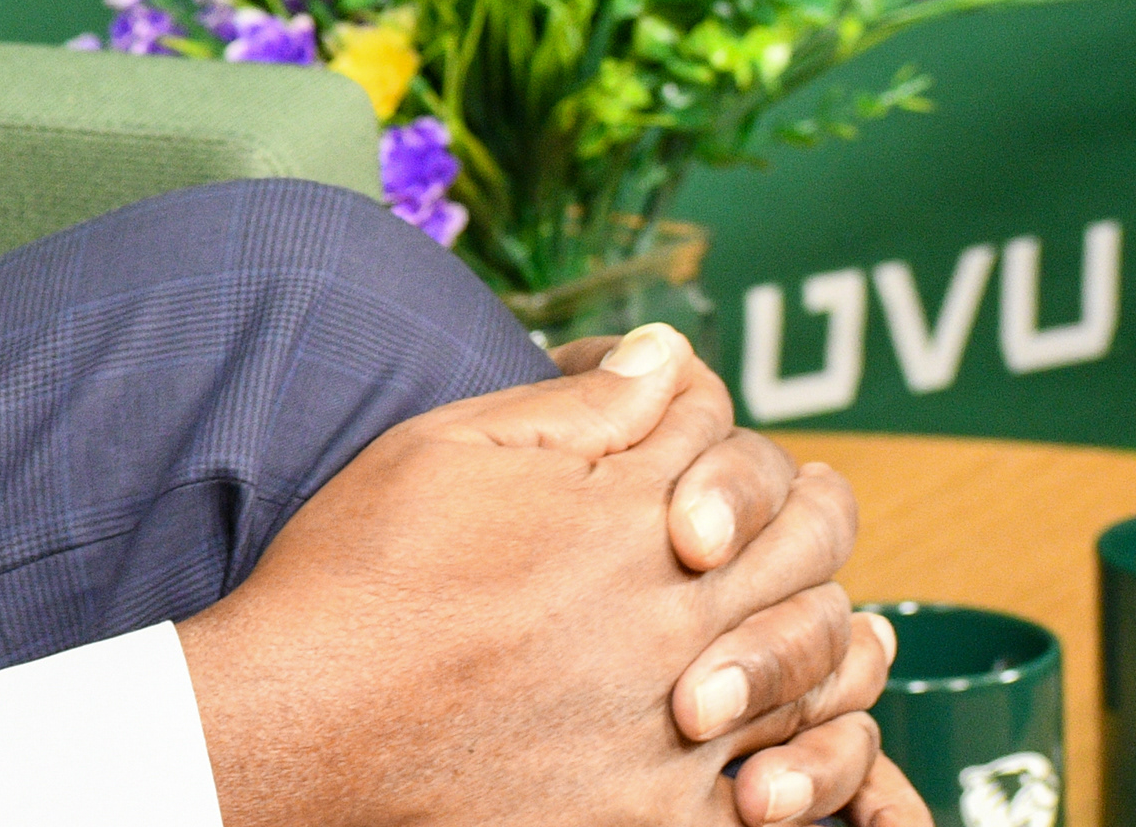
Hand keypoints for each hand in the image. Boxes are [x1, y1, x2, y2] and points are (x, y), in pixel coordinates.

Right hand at [178, 323, 896, 826]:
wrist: (302, 727)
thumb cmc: (355, 579)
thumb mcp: (446, 449)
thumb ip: (575, 405)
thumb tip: (667, 355)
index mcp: (622, 508)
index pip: (723, 431)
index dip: (711, 418)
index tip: (684, 429)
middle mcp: (670, 605)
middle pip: (804, 533)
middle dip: (800, 507)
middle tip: (786, 513)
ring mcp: (678, 714)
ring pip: (823, 653)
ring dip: (833, 624)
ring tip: (833, 619)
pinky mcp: (664, 810)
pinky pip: (799, 779)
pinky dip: (828, 752)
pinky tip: (816, 731)